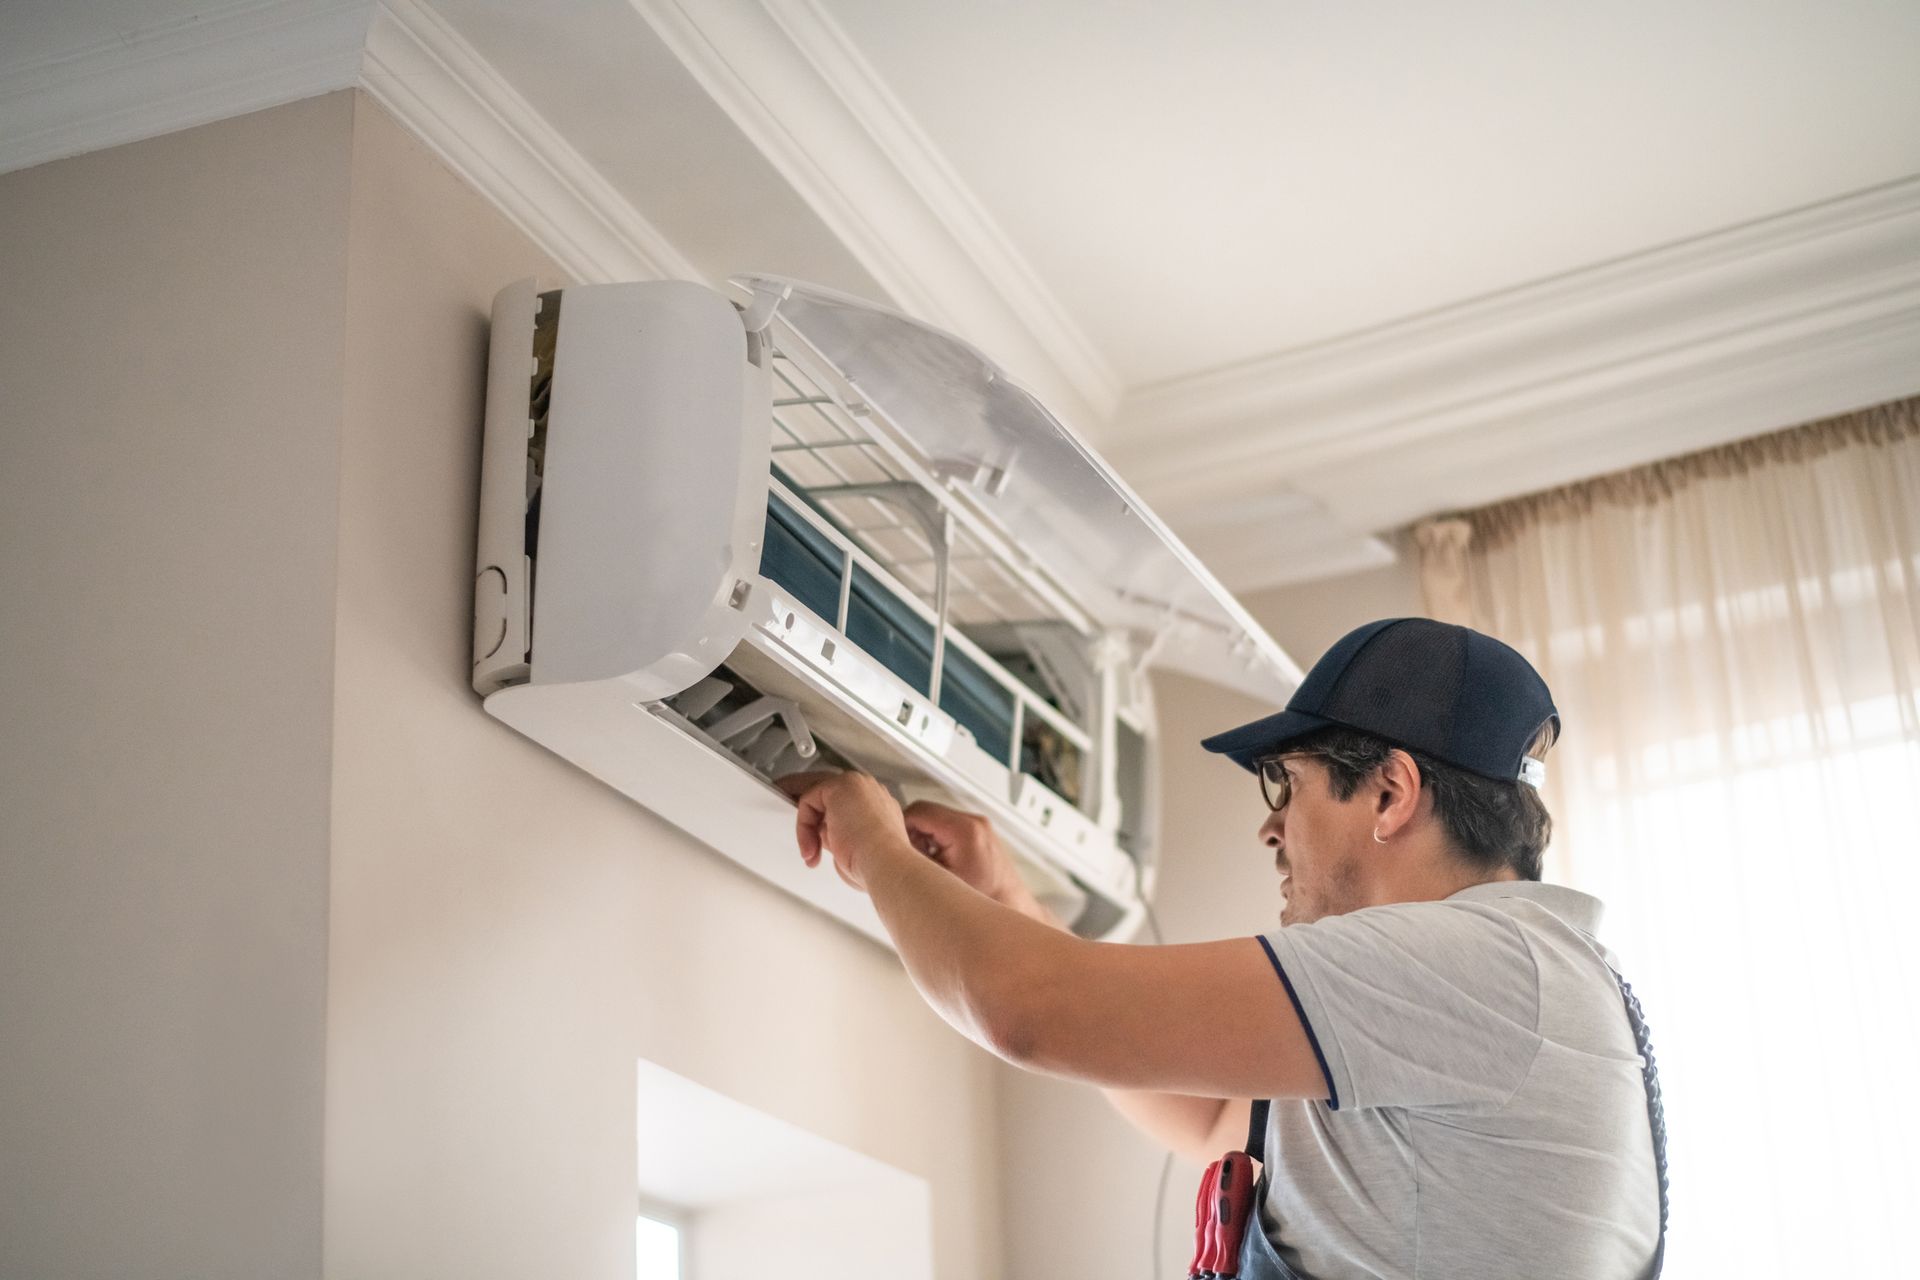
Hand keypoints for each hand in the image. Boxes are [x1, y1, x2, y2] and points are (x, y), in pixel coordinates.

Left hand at [773, 770, 910, 893]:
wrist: (886, 864)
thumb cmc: (877, 865)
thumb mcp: (854, 849)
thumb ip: (839, 835)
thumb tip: (822, 835)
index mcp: (880, 807)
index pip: (845, 803)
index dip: (824, 817)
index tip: (812, 832)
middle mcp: (871, 791)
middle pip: (830, 791)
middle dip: (808, 807)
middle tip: (791, 818)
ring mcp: (858, 785)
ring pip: (817, 795)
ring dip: (805, 824)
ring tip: (806, 849)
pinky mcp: (841, 786)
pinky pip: (809, 800)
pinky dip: (804, 826)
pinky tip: (810, 847)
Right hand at [903, 799, 1051, 923]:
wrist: (1011, 907)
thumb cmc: (983, 900)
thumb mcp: (938, 881)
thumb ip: (913, 860)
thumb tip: (891, 849)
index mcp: (965, 830)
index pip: (918, 811)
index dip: (899, 827)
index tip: (892, 845)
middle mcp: (975, 822)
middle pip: (926, 813)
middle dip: (912, 835)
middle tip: (908, 859)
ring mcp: (979, 826)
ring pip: (936, 821)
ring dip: (925, 838)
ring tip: (926, 864)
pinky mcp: (981, 833)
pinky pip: (949, 828)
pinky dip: (938, 841)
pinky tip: (938, 864)